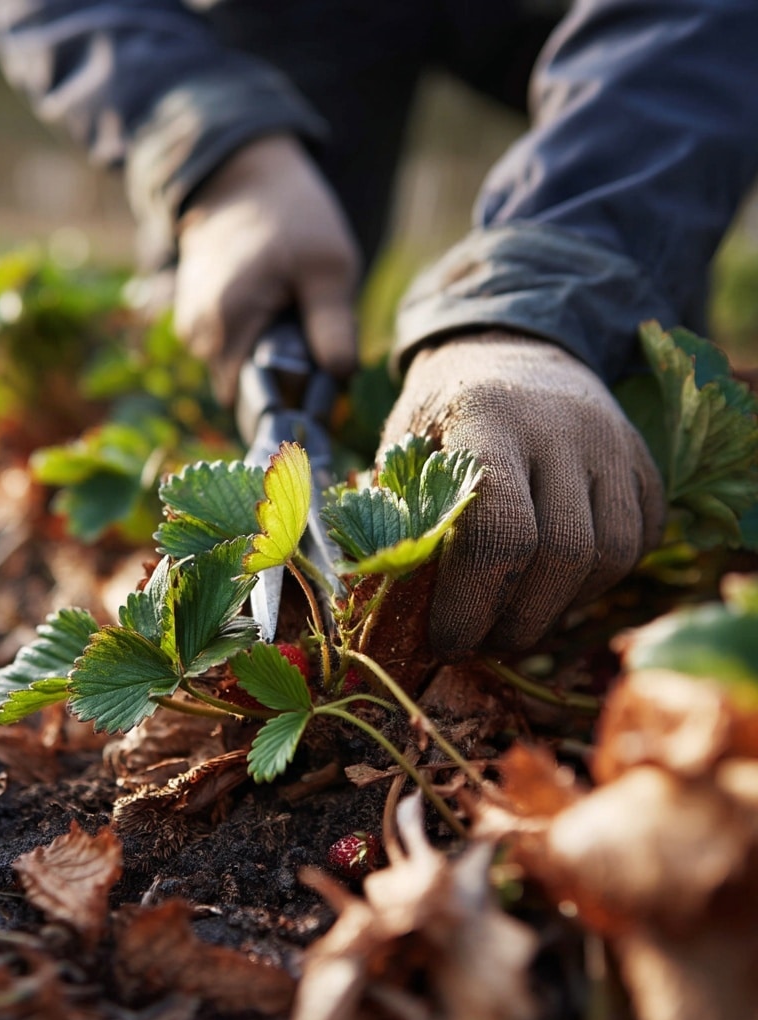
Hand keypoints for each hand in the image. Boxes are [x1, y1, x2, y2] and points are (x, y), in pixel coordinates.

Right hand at [175, 135, 359, 403]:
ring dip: (266, 360)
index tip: (318, 392)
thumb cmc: (292, 216)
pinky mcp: (193, 319)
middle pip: (244, 391)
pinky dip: (253, 342)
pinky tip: (272, 312)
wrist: (243, 179)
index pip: (252, 403)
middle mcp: (199, 333)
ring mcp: (191, 327)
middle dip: (280, 380)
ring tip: (292, 320)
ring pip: (235, 372)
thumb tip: (340, 378)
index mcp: (228, 323)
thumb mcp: (329, 267)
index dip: (287, 403)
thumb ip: (334, 328)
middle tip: (314, 345)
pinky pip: (227, 351)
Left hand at [380, 333, 664, 658]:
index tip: (445, 641)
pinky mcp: (644, 462)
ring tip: (514, 622)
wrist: (510, 349)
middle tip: (480, 643)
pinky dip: (596, 583)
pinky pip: (638, 544)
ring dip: (560, 608)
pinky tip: (551, 586)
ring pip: (610, 556)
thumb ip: (402, 518)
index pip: (497, 530)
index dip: (471, 604)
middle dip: (518, 620)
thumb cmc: (442, 413)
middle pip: (562, 553)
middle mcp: (562, 426)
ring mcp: (613, 442)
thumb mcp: (402, 448)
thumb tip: (400, 609)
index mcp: (487, 416)